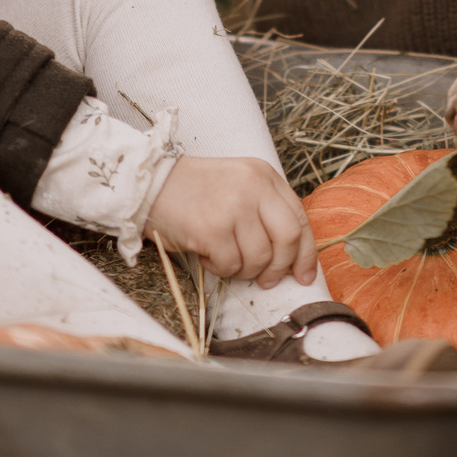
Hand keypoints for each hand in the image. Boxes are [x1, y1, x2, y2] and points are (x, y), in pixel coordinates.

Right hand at [145, 155, 316, 284]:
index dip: (306, 253)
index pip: (299, 218)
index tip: (304, 275)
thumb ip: (266, 210)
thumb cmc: (196, 191)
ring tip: (225, 258)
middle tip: (267, 280)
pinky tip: (207, 255)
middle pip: (288, 239)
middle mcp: (254, 187)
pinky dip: (220, 269)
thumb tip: (291, 256)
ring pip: (259, 258)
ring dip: (244, 270)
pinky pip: (230, 266)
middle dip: (281, 267)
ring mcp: (234, 207)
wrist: (150, 185)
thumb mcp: (239, 185)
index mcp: (264, 175)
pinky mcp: (212, 229)